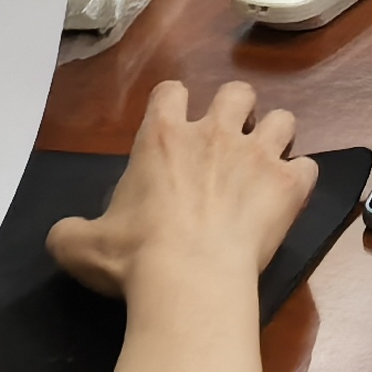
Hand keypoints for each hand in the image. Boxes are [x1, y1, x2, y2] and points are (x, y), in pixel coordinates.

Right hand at [47, 80, 313, 299]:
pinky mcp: (289, 185)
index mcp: (163, 137)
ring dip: (275, 138)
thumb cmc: (134, 257)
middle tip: (227, 145)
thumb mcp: (81, 246)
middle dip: (236, 111)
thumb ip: (70, 233)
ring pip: (283, 119)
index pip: (171, 91)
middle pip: (238, 92)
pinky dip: (300, 181)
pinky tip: (289, 199)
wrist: (189, 279)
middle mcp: (214, 133)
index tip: (174, 129)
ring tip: (265, 165)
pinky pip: (309, 167)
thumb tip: (62, 236)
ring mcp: (257, 155)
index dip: (174, 105)